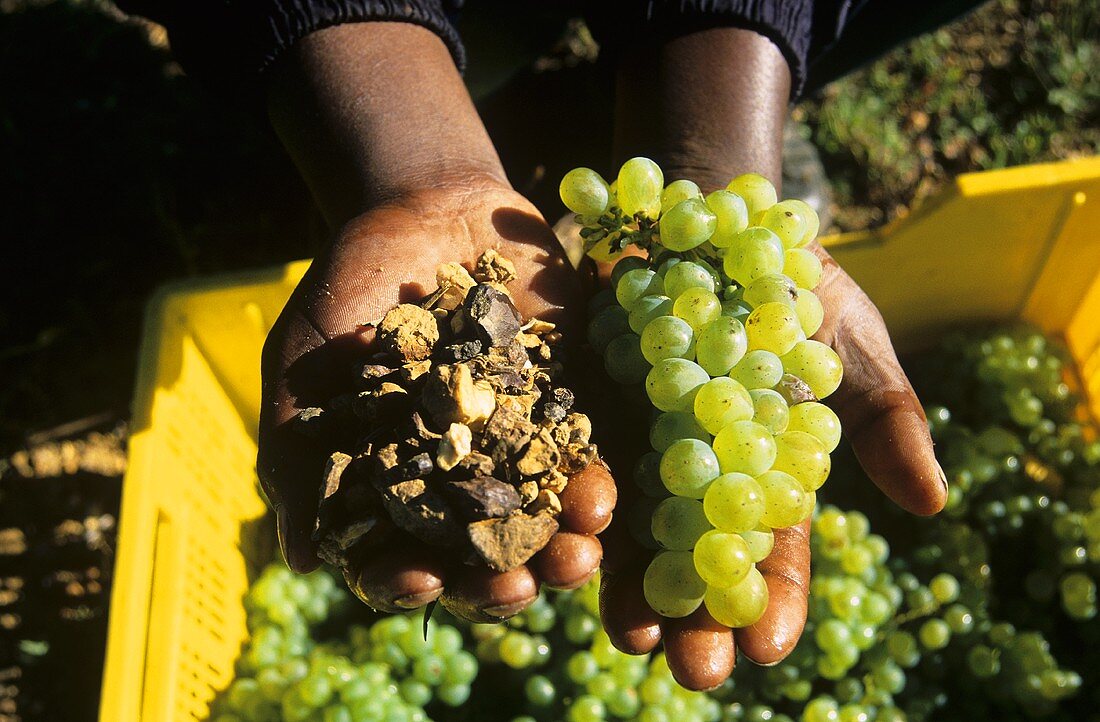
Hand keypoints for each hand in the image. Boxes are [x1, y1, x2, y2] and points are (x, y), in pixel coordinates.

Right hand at [257, 180, 616, 620]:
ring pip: (542, 521)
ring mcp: (518, 447)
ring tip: (577, 559)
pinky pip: (587, 456)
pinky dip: (594, 482)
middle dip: (500, 582)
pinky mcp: (569, 407)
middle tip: (517, 591)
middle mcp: (458, 480)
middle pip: (480, 555)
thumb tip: (300, 559)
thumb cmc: (351, 287)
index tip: (421, 580)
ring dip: (562, 549)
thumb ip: (298, 451)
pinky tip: (602, 502)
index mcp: (391, 483)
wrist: (427, 208)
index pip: (395, 555)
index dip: (406, 579)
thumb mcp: (305, 360)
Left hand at [593, 238, 946, 688]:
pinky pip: (573, 465)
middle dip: (693, 616)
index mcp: (760, 472)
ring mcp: (634, 444)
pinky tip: (574, 543)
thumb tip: (932, 503)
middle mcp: (693, 473)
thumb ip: (882, 415)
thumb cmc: (788, 285)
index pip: (770, 551)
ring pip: (629, 529)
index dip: (772, 602)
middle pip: (693, 558)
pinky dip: (575, 506)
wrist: (704, 218)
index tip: (766, 650)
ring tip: (630, 631)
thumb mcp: (846, 341)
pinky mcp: (582, 408)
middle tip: (691, 669)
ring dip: (628, 584)